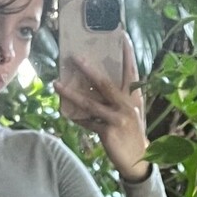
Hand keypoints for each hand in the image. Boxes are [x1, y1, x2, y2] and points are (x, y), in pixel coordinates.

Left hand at [55, 39, 150, 181]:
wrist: (139, 160)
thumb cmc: (132, 133)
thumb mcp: (130, 113)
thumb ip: (118, 99)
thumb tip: (95, 84)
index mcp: (134, 98)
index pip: (131, 72)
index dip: (127, 54)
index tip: (122, 36)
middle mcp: (127, 105)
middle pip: (105, 83)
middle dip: (89, 69)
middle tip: (75, 57)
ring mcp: (118, 118)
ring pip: (90, 102)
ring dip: (72, 93)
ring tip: (57, 84)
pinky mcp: (108, 132)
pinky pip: (87, 122)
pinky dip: (76, 117)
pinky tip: (66, 112)